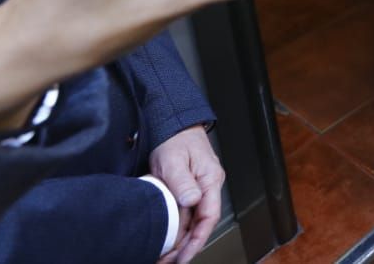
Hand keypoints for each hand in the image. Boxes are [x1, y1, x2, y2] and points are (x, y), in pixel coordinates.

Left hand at [149, 126, 224, 263]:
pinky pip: (185, 215)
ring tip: (163, 256)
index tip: (183, 256)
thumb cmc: (175, 139)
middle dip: (186, 247)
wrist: (173, 124)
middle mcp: (208, 188)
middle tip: (168, 262)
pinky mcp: (187, 191)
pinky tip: (165, 239)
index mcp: (210, 180)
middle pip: (201, 224)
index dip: (197, 240)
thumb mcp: (175, 160)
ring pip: (192, 222)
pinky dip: (176, 230)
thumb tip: (192, 201)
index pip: (209, 217)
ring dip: (179, 241)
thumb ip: (183, 181)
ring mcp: (198, 190)